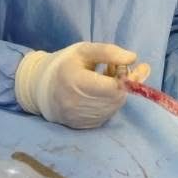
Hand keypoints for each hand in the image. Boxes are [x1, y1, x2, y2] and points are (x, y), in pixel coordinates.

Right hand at [14, 42, 147, 129]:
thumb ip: (109, 52)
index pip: (113, 87)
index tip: (137, 66)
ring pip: (114, 106)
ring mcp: (81, 118)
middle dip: (126, 82)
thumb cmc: (65, 65)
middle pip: (117, 97)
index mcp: (76, 82)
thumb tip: (133, 58)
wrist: (40, 88)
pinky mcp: (84, 126)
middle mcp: (77, 104)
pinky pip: (107, 114)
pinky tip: (102, 92)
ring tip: (107, 78)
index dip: (129, 78)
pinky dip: (111, 102)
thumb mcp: (84, 51)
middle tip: (120, 69)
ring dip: (119, 92)